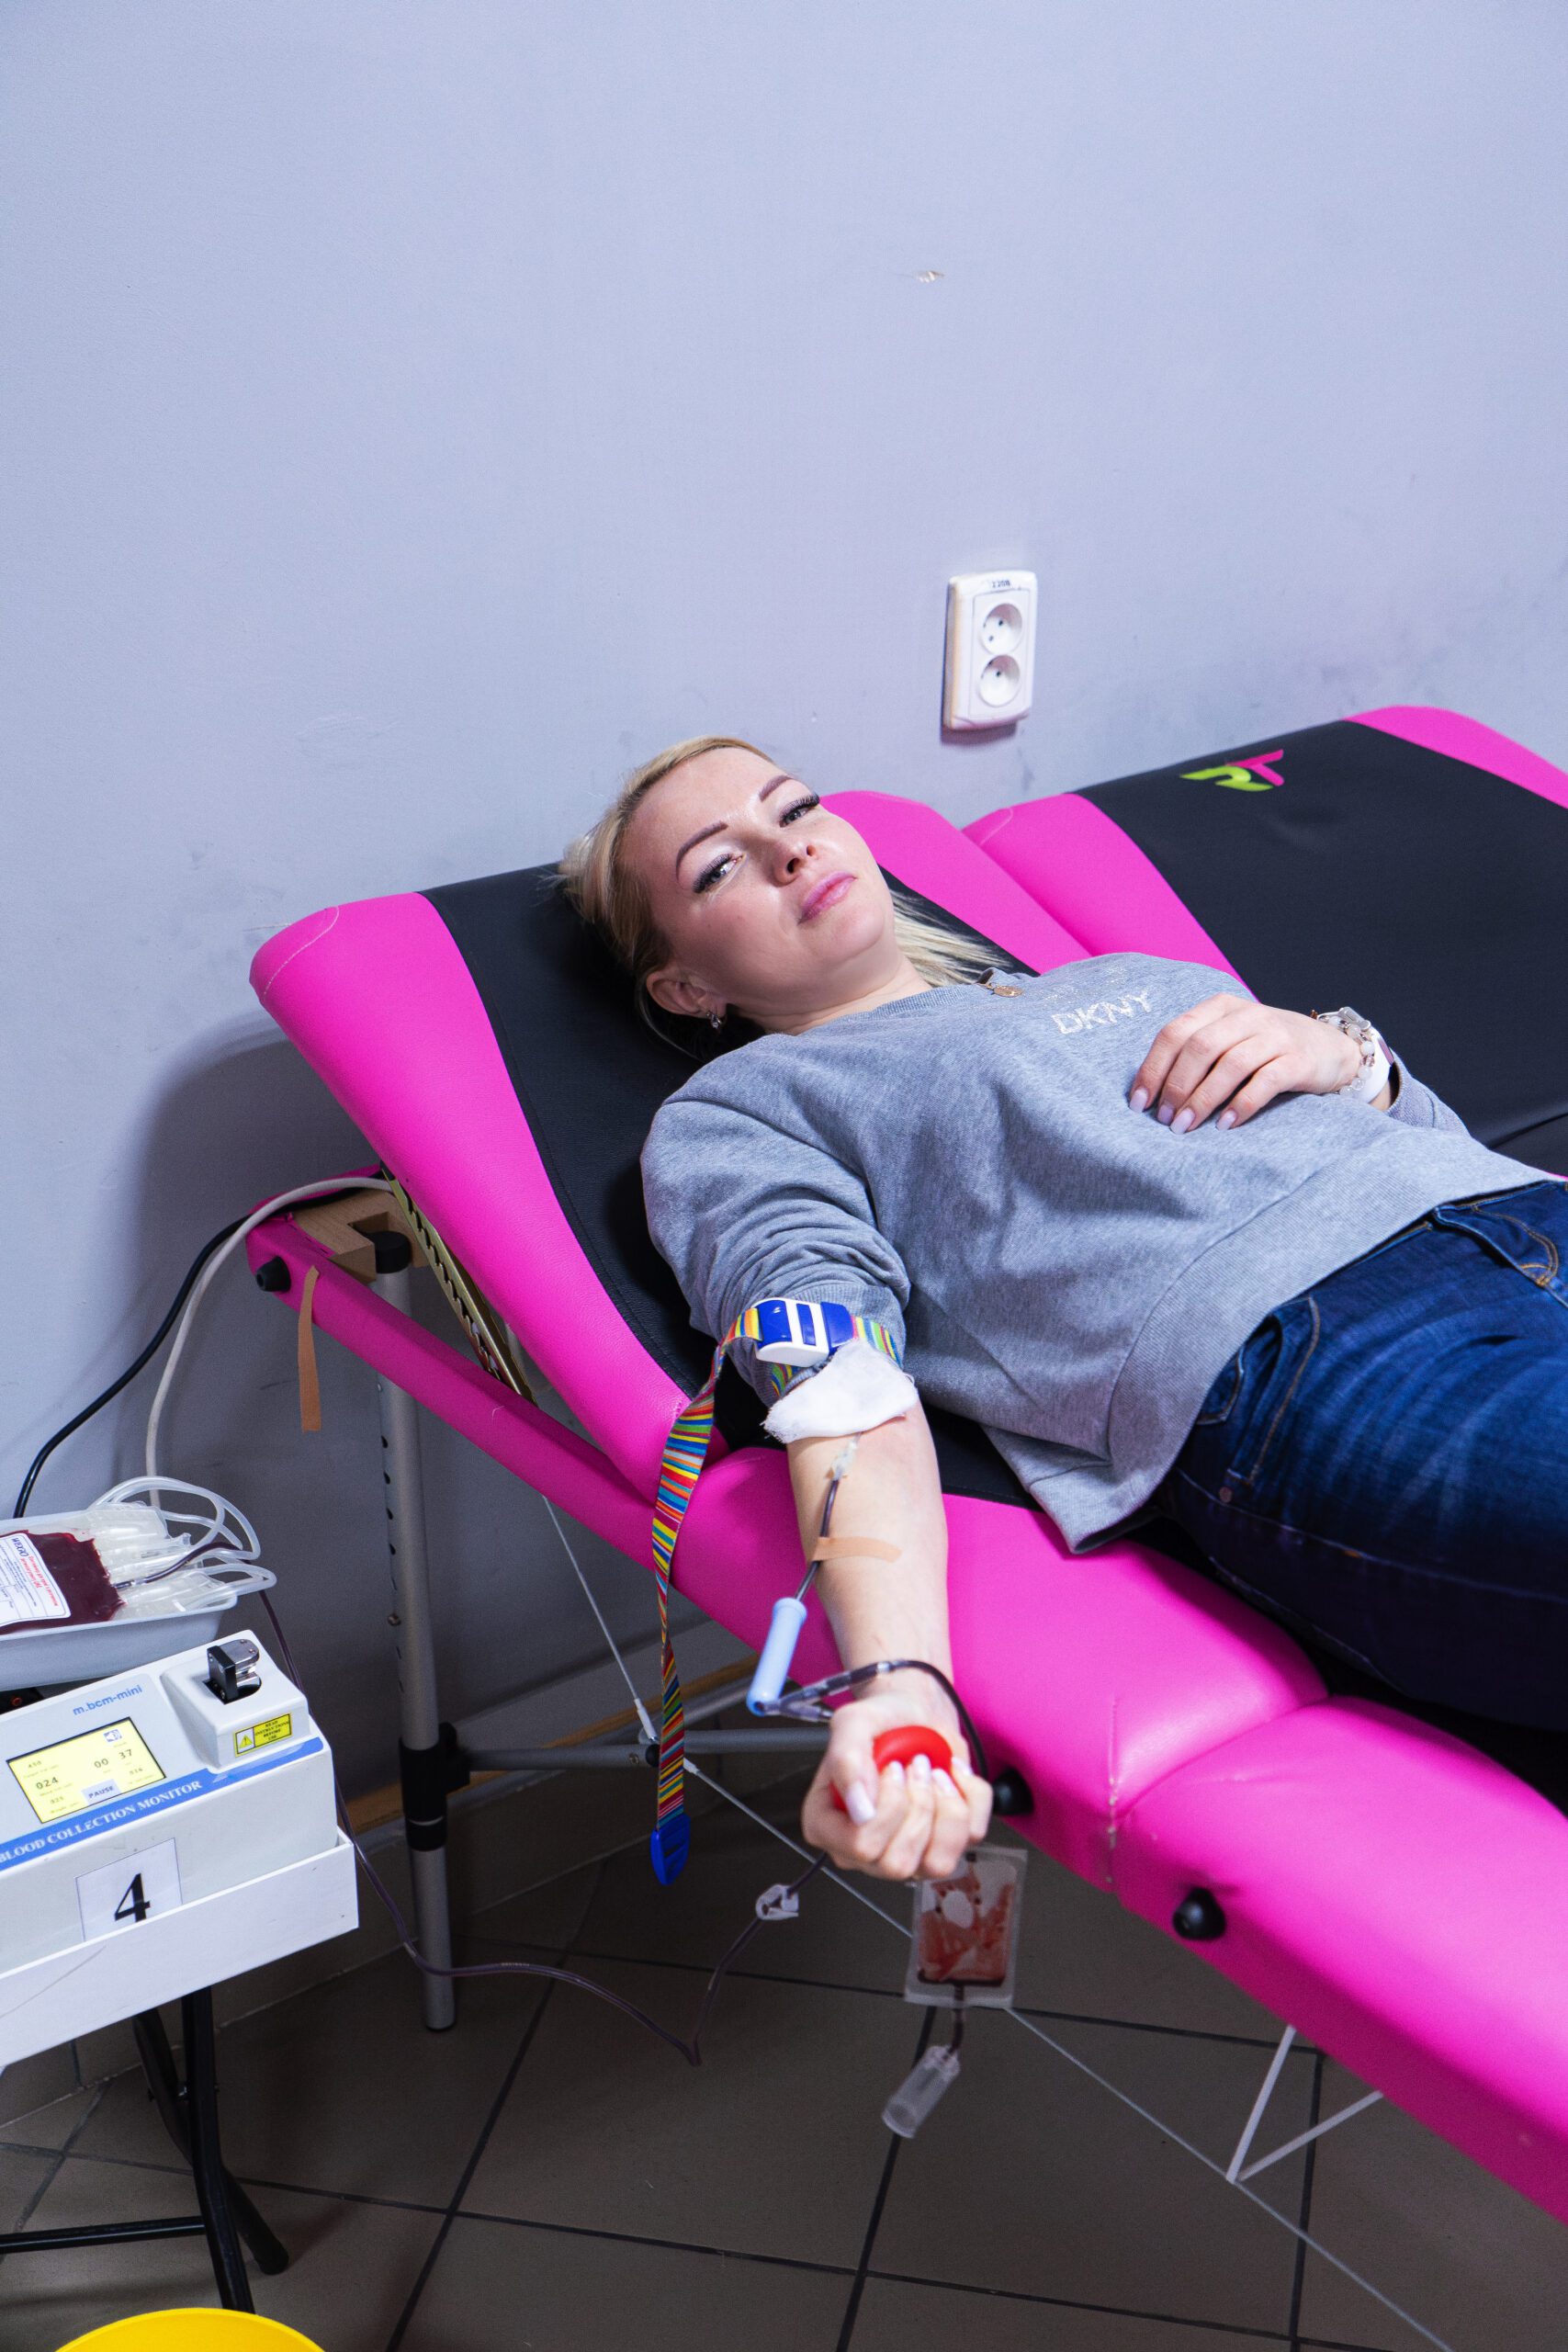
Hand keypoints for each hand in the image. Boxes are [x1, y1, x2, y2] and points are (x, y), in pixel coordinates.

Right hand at [800, 1674, 991, 1881]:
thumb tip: (861, 1810)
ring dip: (946, 1807)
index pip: (861, 1847)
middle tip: (915, 1766)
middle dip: (918, 1806)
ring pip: (938, 1864)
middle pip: (898, 1863)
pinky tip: (954, 1775)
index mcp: (829, 1825)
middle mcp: (865, 1850)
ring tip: (935, 1773)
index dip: (887, 1808)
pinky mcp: (945, 1844)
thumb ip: (847, 1761)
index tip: (892, 1768)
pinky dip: (972, 1797)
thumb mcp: (854, 1722)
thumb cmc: (882, 1719)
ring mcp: (908, 1853)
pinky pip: (971, 1838)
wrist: (916, 1711)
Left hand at [1127, 994, 1358, 1132]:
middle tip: (1164, 1120)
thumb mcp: (1230, 1038)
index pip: (1175, 1032)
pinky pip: (1264, 1082)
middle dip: (1174, 1087)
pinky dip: (1241, 1105)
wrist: (1331, 1050)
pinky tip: (1224, 1126)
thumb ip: (1197, 1053)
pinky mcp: (1298, 1060)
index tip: (1138, 1103)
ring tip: (1185, 1127)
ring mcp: (1275, 1035)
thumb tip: (1151, 1093)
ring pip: (1229, 1065)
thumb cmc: (1267, 1050)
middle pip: (1199, 1048)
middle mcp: (1247, 1015)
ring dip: (1202, 1100)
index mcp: (1221, 1007)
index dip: (1152, 1068)